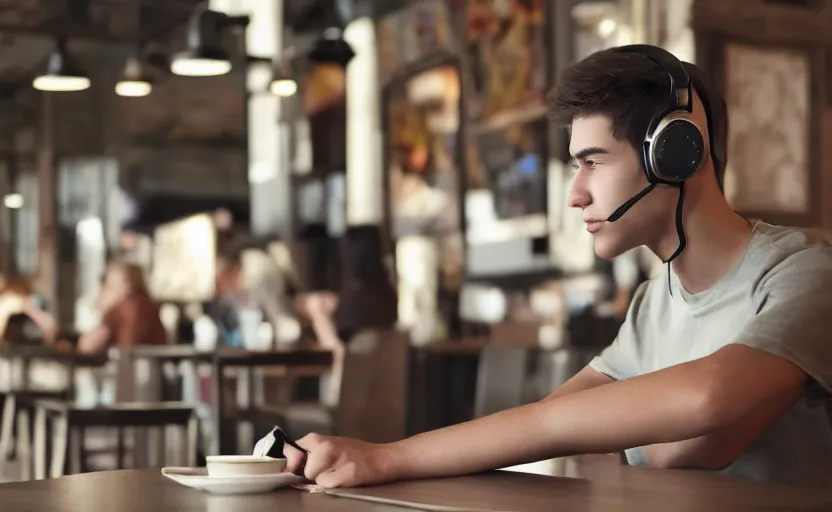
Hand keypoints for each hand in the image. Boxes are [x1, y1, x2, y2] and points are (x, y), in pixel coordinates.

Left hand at [283, 433, 398, 488]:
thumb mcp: (328, 445)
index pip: (290, 451)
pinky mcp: (348, 472)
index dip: (291, 463)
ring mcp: (337, 458)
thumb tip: (288, 462)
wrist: (382, 457)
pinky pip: (330, 486)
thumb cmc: (354, 453)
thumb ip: (307, 452)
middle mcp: (326, 446)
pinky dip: (336, 485)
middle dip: (313, 474)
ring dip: (325, 480)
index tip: (295, 468)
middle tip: (329, 469)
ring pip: (316, 479)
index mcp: (317, 439)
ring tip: (338, 472)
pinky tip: (346, 477)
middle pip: (304, 470)